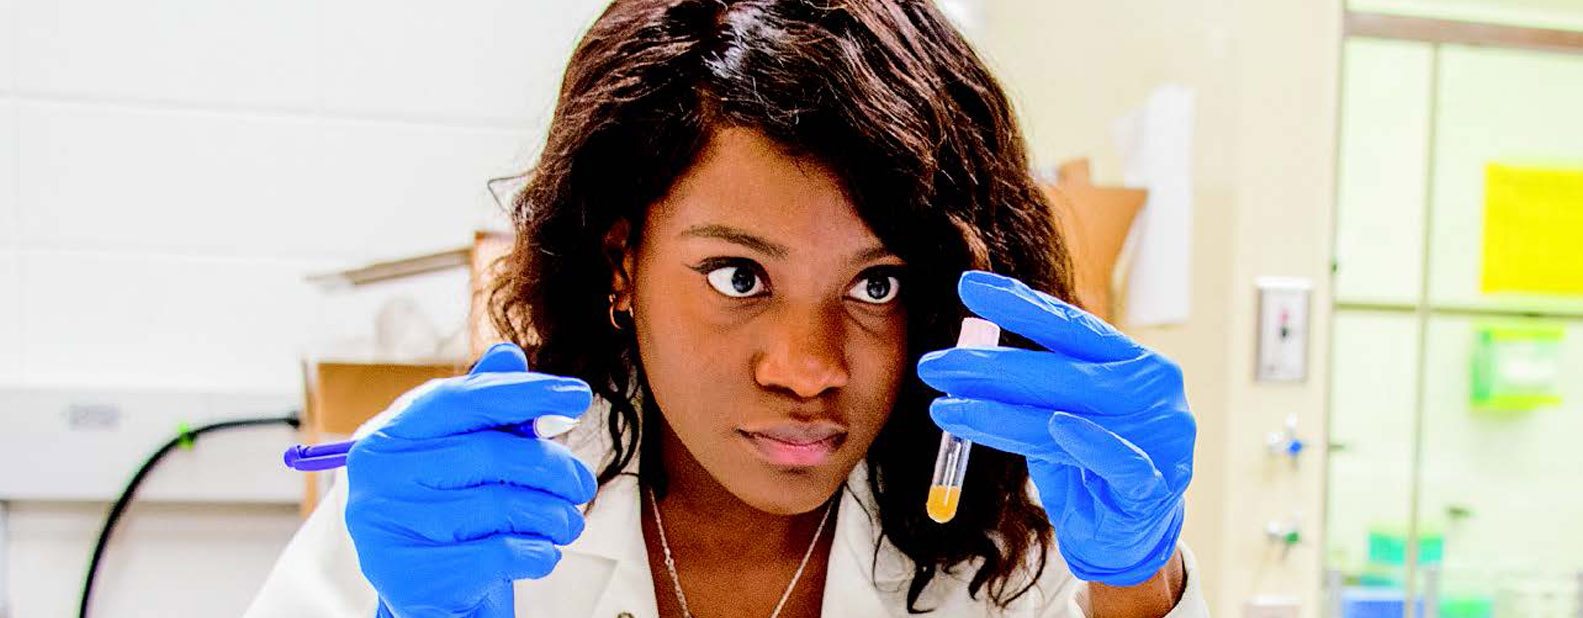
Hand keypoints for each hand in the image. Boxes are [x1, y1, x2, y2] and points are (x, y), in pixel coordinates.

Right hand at [345, 343, 598, 617]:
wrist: (433, 598)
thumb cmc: (456, 519)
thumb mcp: (470, 460)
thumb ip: (487, 410)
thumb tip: (509, 352)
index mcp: (387, 434)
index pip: (463, 399)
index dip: (525, 393)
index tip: (580, 395)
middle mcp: (375, 476)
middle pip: (490, 452)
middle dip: (553, 468)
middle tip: (583, 486)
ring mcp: (385, 526)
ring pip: (500, 504)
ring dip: (552, 516)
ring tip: (566, 524)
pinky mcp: (408, 576)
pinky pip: (499, 552)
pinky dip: (537, 554)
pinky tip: (543, 554)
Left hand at [917, 271, 1194, 586]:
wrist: (1128, 539)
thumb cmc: (1089, 469)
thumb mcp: (1056, 422)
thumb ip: (1028, 390)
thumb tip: (964, 357)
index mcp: (1131, 361)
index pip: (1071, 327)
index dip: (1020, 305)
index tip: (968, 285)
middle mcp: (1150, 389)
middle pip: (1062, 370)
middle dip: (991, 367)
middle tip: (934, 365)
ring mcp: (1159, 434)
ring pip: (1073, 413)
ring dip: (1004, 411)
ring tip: (949, 407)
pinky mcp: (1156, 485)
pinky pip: (1122, 461)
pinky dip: (1091, 443)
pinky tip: (1058, 424)